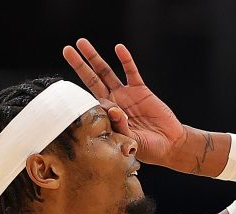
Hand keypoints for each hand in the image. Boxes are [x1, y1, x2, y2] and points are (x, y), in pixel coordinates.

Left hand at [62, 38, 186, 166]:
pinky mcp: (140, 90)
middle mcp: (113, 102)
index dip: (84, 100)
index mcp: (106, 117)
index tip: (77, 100)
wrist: (169, 144)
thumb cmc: (147, 148)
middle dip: (80, 66)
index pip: (90, 104)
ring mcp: (125, 94)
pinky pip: (131, 71)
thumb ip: (121, 127)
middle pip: (92, 80)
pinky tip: (118, 48)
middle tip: (67, 50)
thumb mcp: (131, 142)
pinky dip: (125, 60)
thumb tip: (113, 110)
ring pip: (106, 72)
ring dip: (94, 57)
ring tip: (81, 43)